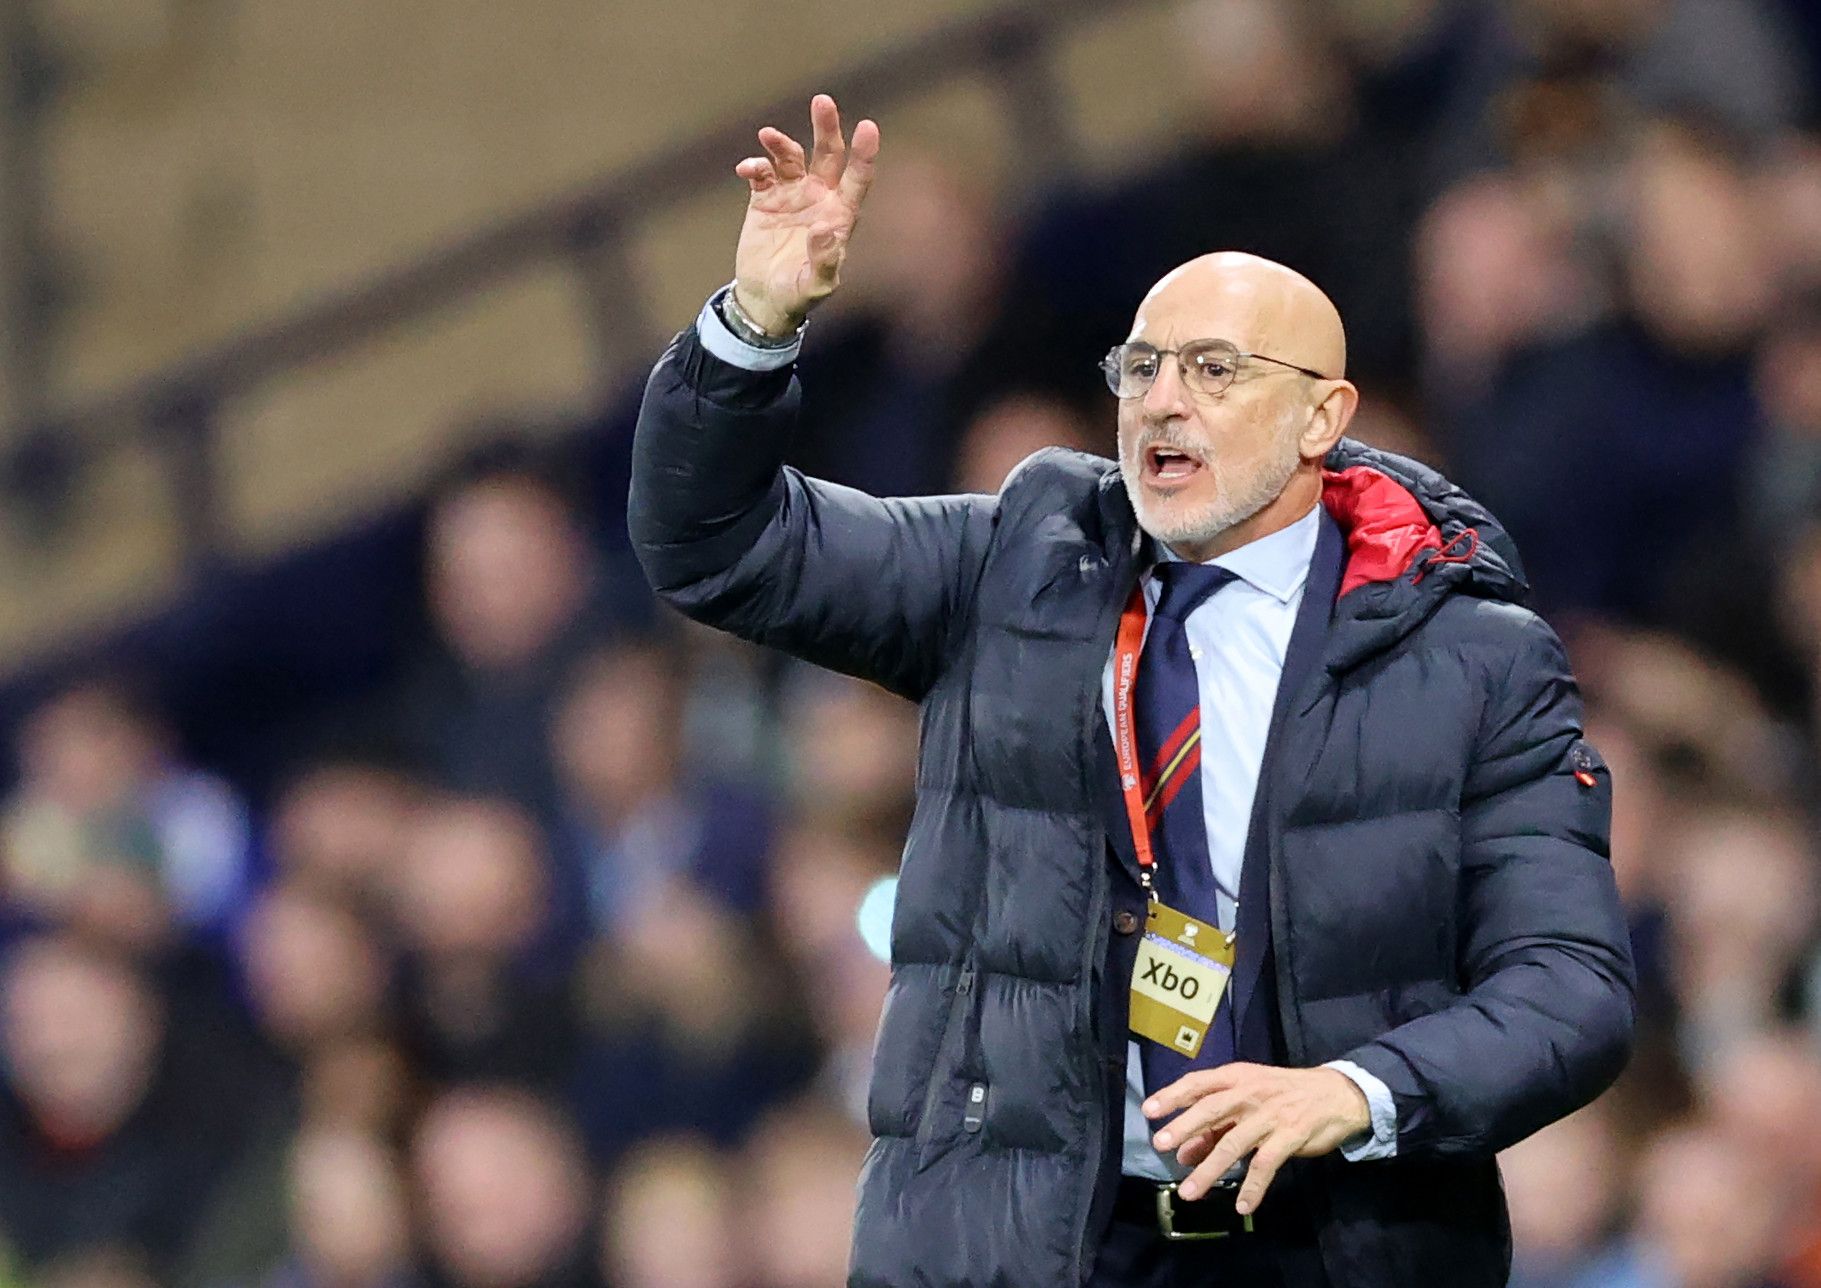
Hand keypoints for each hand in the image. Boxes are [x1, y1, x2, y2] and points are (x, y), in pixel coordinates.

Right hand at [731, 94, 879, 336]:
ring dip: (782, 143)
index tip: (868, 127)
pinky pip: (761, 174)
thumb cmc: (799, 294)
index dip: (864, 153)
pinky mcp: (764, 199)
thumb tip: (824, 228)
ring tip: (767, 136)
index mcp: (840, 214)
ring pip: (791, 157)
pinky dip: (755, 166)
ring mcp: (791, 195)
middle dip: (826, 128)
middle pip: (827, 154)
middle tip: (822, 101)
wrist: (765, 298)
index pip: (857, 178)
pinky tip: (748, 169)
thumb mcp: (817, 285)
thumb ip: (824, 260)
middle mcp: (819, 197)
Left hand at [1143, 1063, 1371, 1214]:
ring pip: (1233, 1143)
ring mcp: (1270, 1115)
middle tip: (1160, 1145)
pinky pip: (1266, 1164)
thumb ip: (1215, 1126)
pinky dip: (1253, 1187)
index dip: (1173, 1095)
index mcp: (1237, 1077)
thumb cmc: (1283, 1096)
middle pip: (1211, 1109)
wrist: (1336, 1094)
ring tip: (1189, 1192)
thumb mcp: (1248, 1102)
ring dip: (1209, 1169)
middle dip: (1184, 1127)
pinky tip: (1242, 1205)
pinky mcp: (1290, 1136)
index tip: (1149, 1111)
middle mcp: (1250, 1092)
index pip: (1198, 1083)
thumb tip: (1182, 1152)